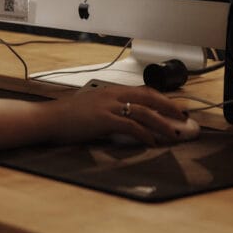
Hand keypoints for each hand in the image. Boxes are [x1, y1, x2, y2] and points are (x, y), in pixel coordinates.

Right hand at [50, 84, 189, 146]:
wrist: (49, 118)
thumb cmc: (67, 116)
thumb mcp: (91, 107)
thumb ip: (108, 109)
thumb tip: (124, 119)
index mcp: (110, 90)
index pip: (143, 90)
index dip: (162, 98)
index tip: (174, 107)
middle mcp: (112, 94)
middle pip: (149, 97)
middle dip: (169, 107)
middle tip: (184, 118)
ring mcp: (108, 106)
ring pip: (144, 111)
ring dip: (162, 123)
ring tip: (173, 134)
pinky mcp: (104, 119)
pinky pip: (131, 125)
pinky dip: (144, 134)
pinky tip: (151, 142)